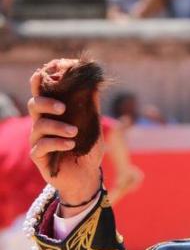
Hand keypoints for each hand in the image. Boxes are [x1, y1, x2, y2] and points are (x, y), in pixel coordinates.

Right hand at [27, 68, 103, 215]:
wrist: (87, 177)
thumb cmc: (87, 150)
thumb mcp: (93, 127)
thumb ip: (91, 107)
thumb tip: (94, 84)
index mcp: (53, 115)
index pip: (42, 94)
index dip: (40, 82)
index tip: (43, 72)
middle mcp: (42, 125)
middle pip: (34, 106)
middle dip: (46, 102)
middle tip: (63, 107)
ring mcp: (38, 140)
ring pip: (38, 126)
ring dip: (57, 126)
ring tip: (74, 132)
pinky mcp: (38, 156)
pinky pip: (42, 146)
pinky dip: (57, 143)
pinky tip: (69, 144)